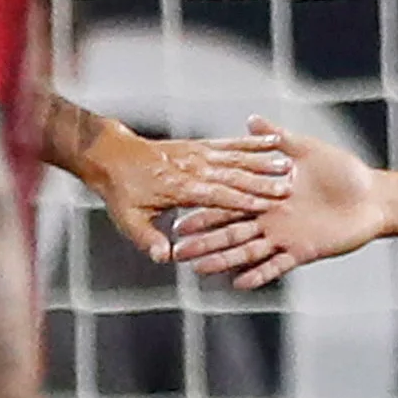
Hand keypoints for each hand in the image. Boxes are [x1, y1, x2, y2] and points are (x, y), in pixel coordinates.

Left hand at [87, 122, 291, 261]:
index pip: (218, 195)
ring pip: (235, 156)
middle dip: (261, 182)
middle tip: (287, 187)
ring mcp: (197, 154)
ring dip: (262, 161)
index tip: (266, 205)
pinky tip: (272, 140)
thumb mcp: (129, 219)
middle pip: (233, 175)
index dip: (243, 200)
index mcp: (180, 188)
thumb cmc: (121, 191)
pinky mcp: (198, 145)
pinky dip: (251, 142)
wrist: (111, 155)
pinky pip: (229, 143)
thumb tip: (165, 257)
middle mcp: (193, 168)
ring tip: (287, 163)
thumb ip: (148, 239)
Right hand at [166, 130, 389, 289]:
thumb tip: (251, 120)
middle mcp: (270, 220)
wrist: (373, 195)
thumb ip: (277, 138)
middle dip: (203, 242)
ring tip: (198, 270)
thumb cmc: (342, 171)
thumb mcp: (306, 150)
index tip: (175, 219)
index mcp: (267, 197)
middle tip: (176, 252)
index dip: (202, 213)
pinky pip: (276, 266)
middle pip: (229, 232)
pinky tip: (237, 282)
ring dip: (223, 261)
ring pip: (246, 251)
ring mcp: (285, 238)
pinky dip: (258, 275)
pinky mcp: (303, 252)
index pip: (227, 205)